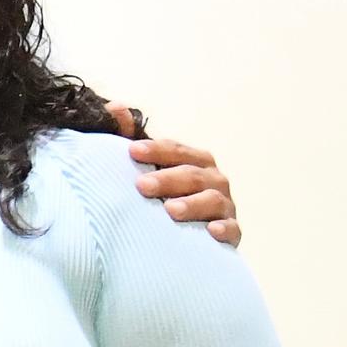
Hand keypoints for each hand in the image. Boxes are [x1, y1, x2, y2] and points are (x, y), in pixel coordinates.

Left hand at [105, 102, 239, 246]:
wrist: (188, 239)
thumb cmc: (165, 199)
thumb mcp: (148, 170)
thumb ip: (131, 140)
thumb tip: (114, 107)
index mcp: (194, 161)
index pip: (176, 151)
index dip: (156, 150)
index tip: (132, 152)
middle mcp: (213, 179)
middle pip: (192, 174)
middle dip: (167, 179)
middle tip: (142, 186)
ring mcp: (224, 205)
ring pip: (212, 200)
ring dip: (192, 204)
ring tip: (170, 210)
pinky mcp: (231, 232)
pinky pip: (232, 229)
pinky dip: (224, 228)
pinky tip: (211, 231)